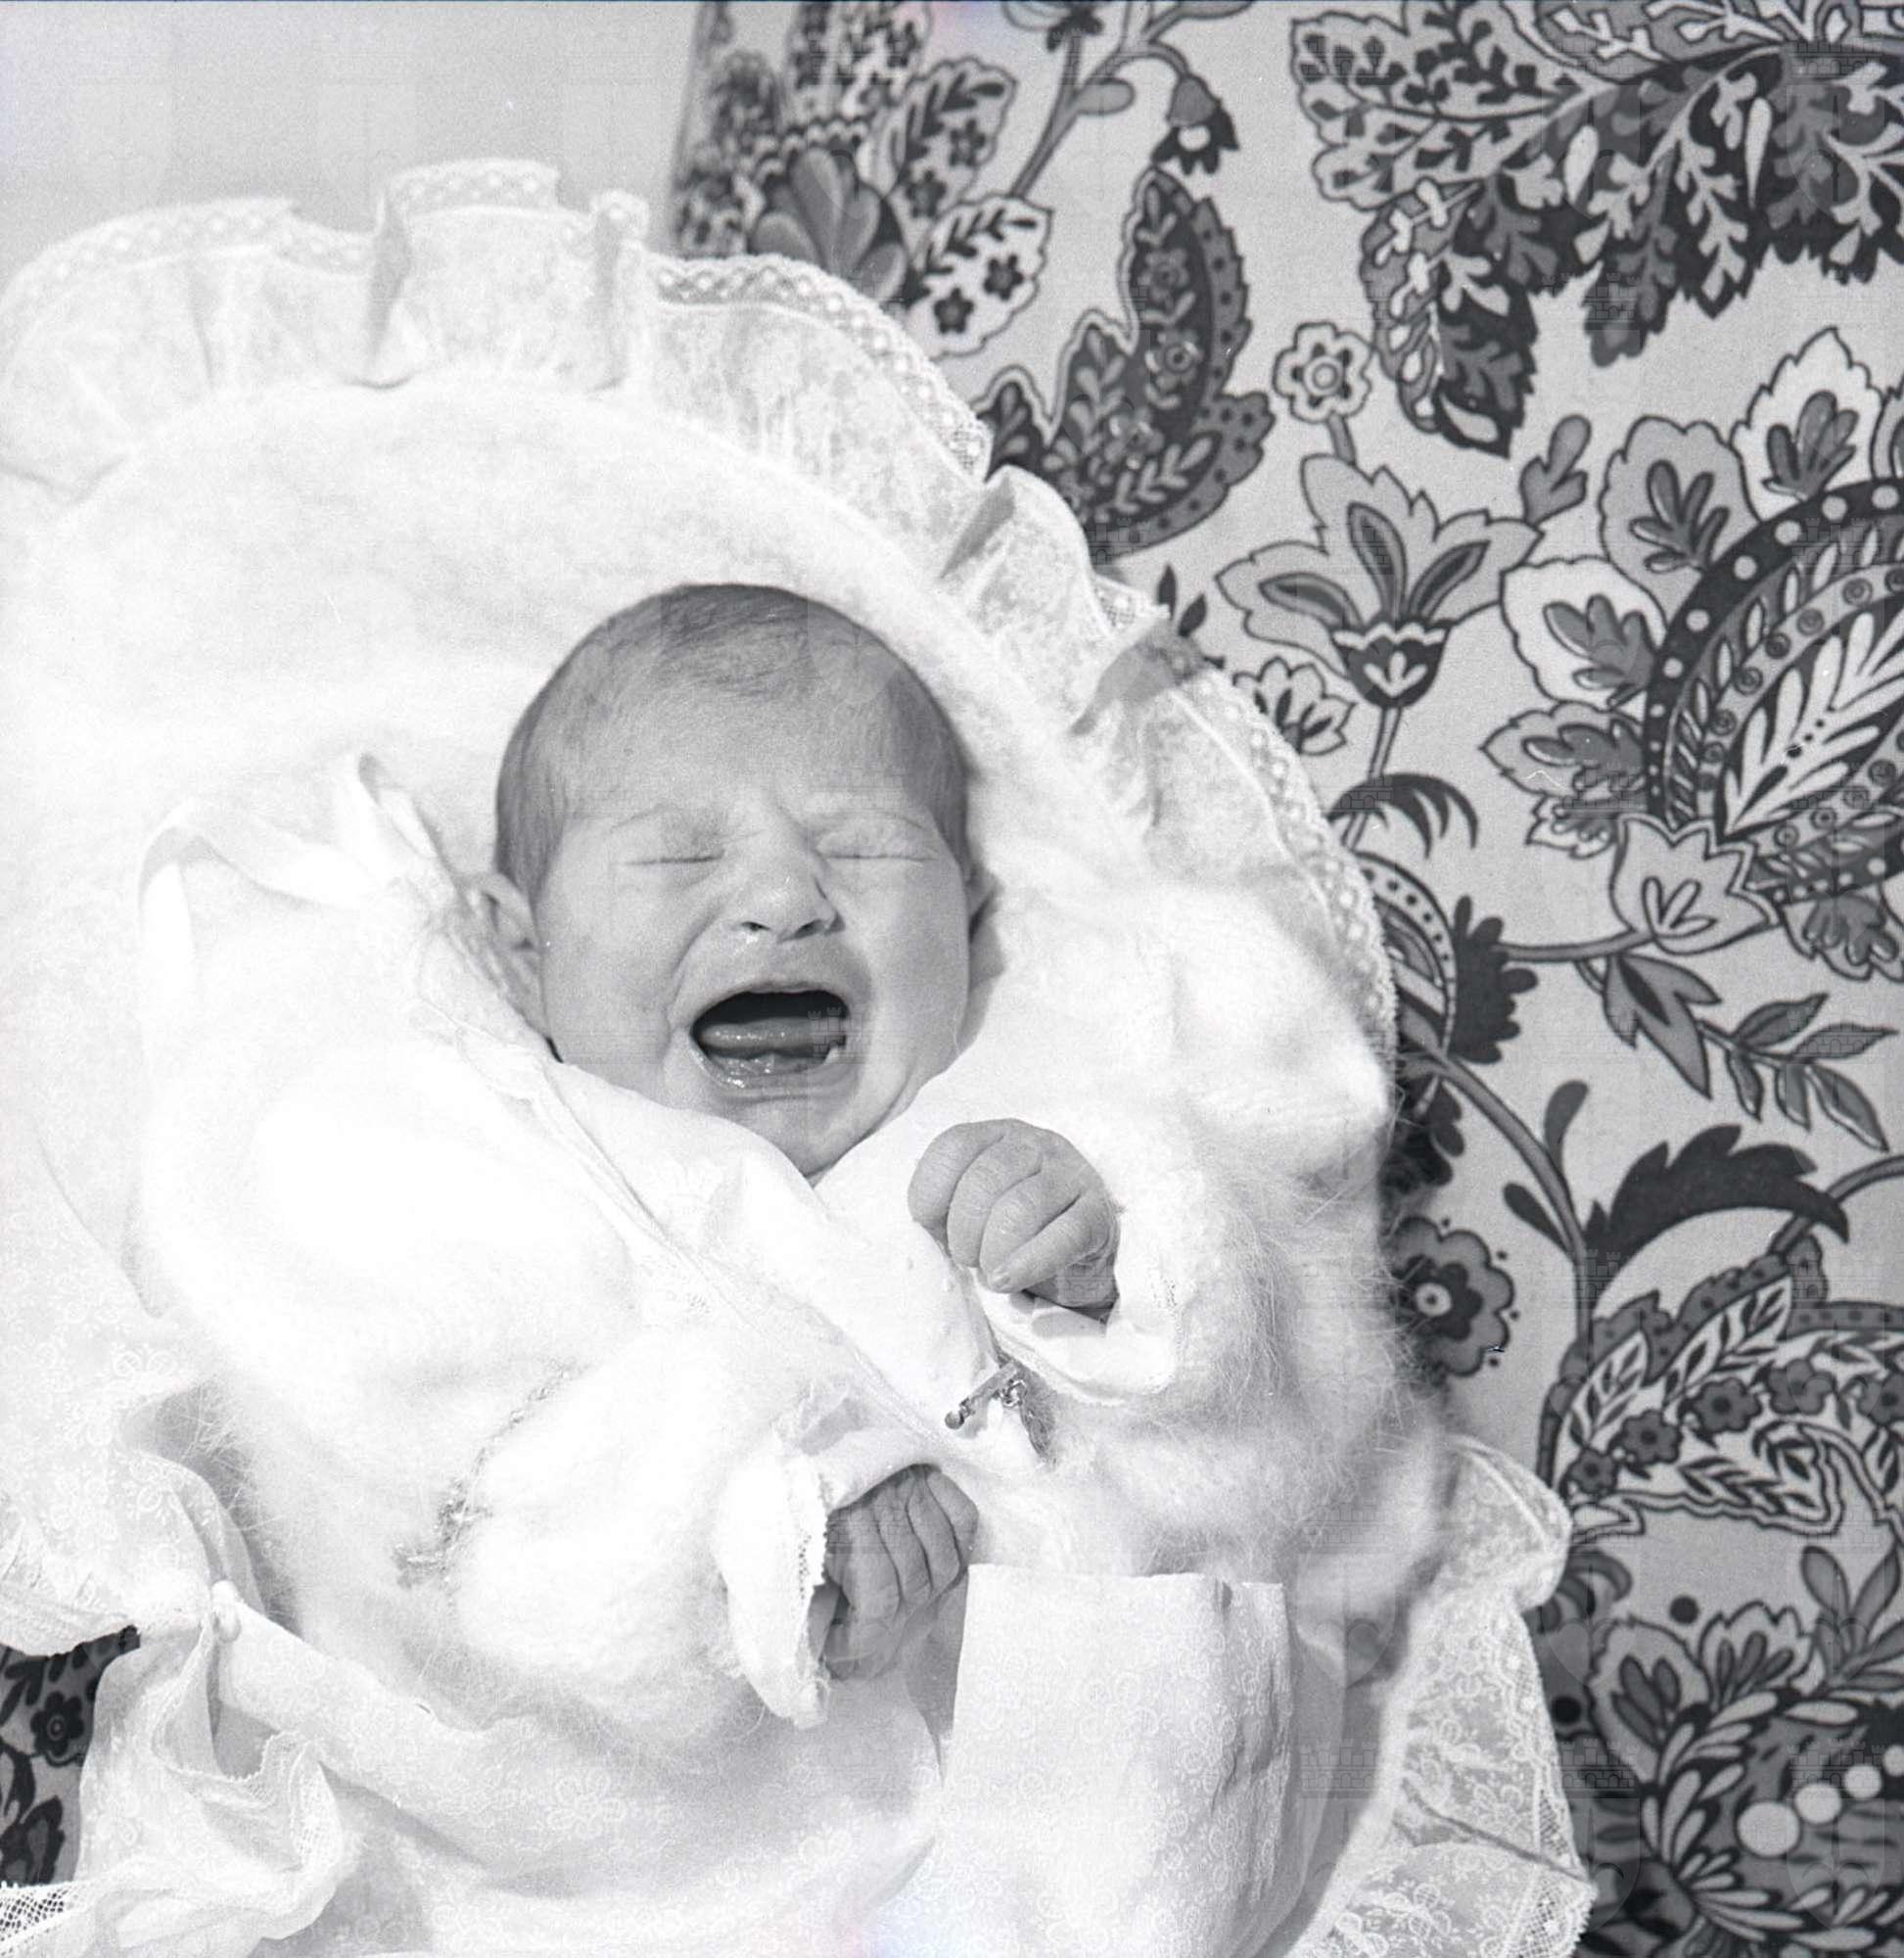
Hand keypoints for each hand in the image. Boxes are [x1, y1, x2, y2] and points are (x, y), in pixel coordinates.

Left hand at [815, 1465, 978, 1680]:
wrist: (801, 1464)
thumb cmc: (798, 1521)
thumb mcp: (792, 1562)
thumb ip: (808, 1604)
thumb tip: (823, 1652)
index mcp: (844, 1527)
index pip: (880, 1601)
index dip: (863, 1638)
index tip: (837, 1648)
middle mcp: (883, 1505)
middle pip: (915, 1586)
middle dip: (894, 1620)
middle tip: (869, 1625)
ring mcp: (910, 1488)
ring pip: (944, 1561)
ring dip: (926, 1589)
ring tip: (899, 1598)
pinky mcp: (927, 1477)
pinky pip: (963, 1519)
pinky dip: (958, 1544)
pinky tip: (933, 1560)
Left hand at [908, 1120, 1117, 1309]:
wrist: (1076, 1261)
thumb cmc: (1012, 1233)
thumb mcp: (971, 1212)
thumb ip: (944, 1208)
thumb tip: (921, 1228)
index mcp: (996, 1136)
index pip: (954, 1146)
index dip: (931, 1192)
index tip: (931, 1227)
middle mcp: (1036, 1145)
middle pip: (985, 1180)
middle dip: (963, 1231)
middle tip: (968, 1258)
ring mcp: (1071, 1175)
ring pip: (1021, 1207)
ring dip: (994, 1250)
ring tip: (991, 1272)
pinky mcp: (1098, 1215)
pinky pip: (1064, 1235)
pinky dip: (1029, 1263)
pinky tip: (1009, 1280)